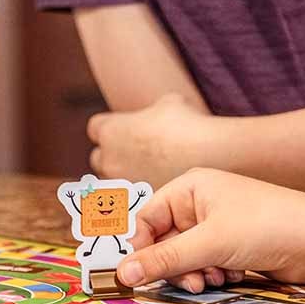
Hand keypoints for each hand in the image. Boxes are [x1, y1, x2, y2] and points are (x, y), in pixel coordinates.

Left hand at [88, 94, 224, 185]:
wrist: (208, 154)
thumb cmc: (187, 123)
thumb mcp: (167, 103)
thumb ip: (150, 111)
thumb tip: (155, 113)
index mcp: (110, 131)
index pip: (96, 127)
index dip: (110, 127)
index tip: (124, 130)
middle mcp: (108, 158)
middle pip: (98, 157)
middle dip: (112, 155)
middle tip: (132, 153)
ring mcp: (121, 182)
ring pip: (111, 181)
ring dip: (123, 176)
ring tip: (146, 172)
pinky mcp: (137, 200)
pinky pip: (130, 197)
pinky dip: (139, 192)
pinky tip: (156, 184)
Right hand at [115, 168, 304, 291]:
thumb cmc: (268, 227)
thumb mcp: (210, 244)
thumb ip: (163, 260)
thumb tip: (122, 274)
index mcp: (190, 187)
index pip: (146, 219)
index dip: (141, 247)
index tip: (139, 275)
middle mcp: (200, 203)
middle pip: (163, 242)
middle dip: (176, 265)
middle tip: (193, 282)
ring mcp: (217, 225)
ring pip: (184, 258)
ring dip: (196, 273)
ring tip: (219, 278)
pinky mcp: (232, 245)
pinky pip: (205, 264)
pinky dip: (214, 274)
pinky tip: (235, 276)